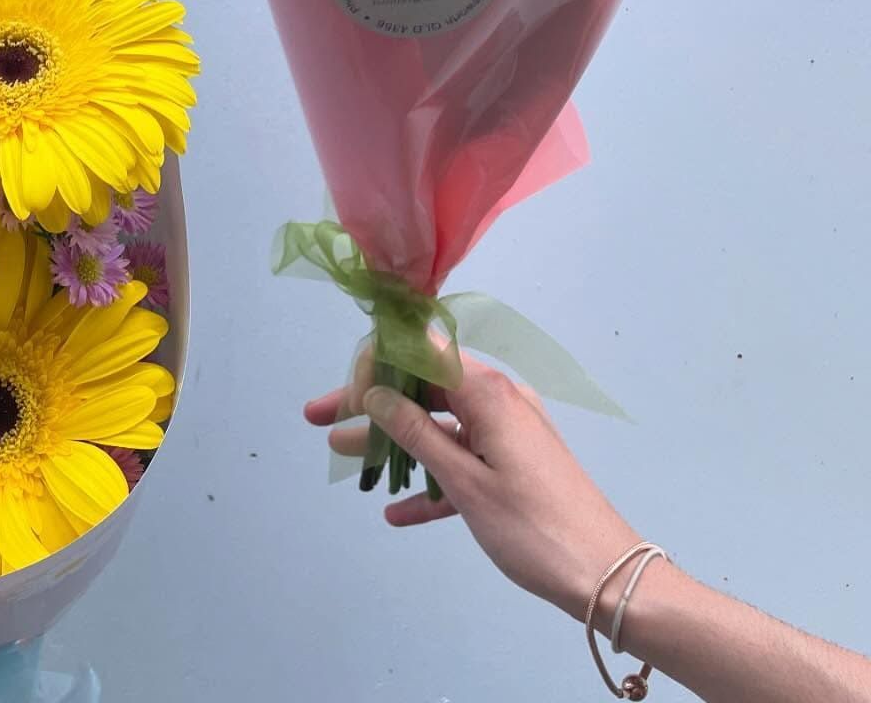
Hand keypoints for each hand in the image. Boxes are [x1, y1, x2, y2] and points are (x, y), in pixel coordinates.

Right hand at [304, 354, 638, 619]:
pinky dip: (429, 479)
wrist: (608, 578)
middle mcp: (497, 400)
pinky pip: (461, 459)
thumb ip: (416, 433)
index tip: (345, 393)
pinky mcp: (513, 465)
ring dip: (393, 440)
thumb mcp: (465, 482)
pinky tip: (396, 511)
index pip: (421, 349)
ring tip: (344, 455)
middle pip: (423, 386)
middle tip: (320, 418)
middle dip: (372, 402)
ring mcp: (506, 433)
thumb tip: (375, 394)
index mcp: (487, 391)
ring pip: (438, 424)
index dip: (377, 363)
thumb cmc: (533, 526)